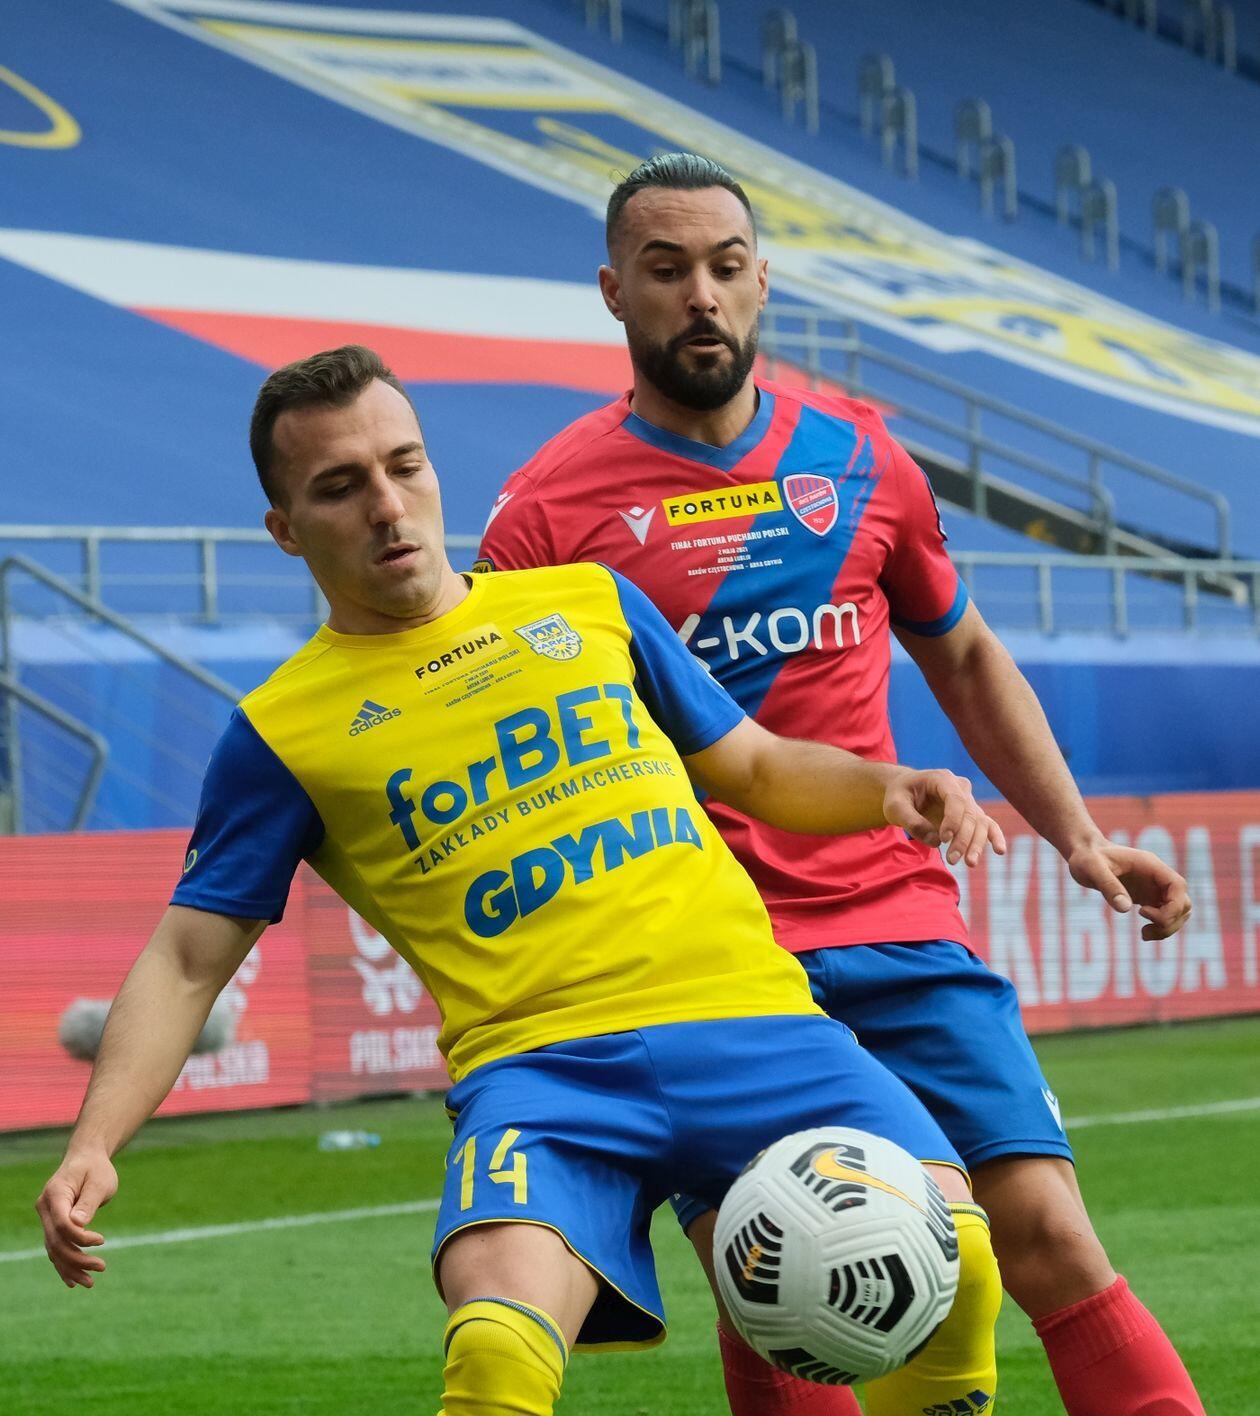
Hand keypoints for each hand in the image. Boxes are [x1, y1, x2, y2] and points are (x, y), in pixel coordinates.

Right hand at [35, 1147, 117, 1288]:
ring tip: (90, 1282)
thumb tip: (79, 1224)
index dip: (80, 1238)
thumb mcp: (100, 1181)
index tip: (102, 1241)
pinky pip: (55, 1248)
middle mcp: (45, 1208)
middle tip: (102, 1268)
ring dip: (71, 1268)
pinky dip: (64, 1265)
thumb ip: (89, 1202)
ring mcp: (46, 1217)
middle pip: (56, 1241)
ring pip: (53, 1249)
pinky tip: (73, 1281)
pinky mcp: (52, 1225)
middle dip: (77, 1259)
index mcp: (55, 1194)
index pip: (62, 1224)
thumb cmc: (96, 1168)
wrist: (86, 1158)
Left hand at [884, 769, 1006, 866]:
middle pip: (970, 814)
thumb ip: (912, 822)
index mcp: (942, 778)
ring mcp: (968, 800)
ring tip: (970, 863)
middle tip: (952, 860)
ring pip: (981, 822)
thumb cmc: (899, 796)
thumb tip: (936, 842)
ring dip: (977, 844)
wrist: (906, 792)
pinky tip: (1000, 851)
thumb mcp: (895, 806)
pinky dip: (994, 837)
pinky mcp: (971, 814)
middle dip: (963, 839)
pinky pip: (987, 824)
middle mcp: (960, 787)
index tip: (943, 839)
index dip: (953, 820)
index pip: (955, 799)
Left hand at [1067, 841, 1191, 940]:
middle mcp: (1158, 877)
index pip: (1178, 886)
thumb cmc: (1086, 857)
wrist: (1084, 854)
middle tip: (1145, 930)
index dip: (1171, 906)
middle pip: (1183, 903)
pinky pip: (1166, 915)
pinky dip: (1160, 928)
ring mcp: (1155, 887)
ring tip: (1144, 934)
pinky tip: (1144, 933)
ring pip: (1178, 912)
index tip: (1143, 912)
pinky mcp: (1148, 897)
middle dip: (1169, 921)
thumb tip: (1126, 909)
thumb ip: (1108, 886)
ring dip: (1167, 928)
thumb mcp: (1091, 869)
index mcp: (1150, 865)